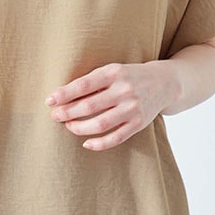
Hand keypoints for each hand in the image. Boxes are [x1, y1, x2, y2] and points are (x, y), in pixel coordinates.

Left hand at [45, 60, 178, 150]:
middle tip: (55, 116)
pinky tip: (86, 143)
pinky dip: (99, 143)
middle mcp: (124, 90)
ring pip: (100, 123)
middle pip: (89, 105)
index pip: (84, 84)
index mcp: (114, 73)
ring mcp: (133, 108)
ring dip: (79, 127)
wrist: (164, 82)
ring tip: (69, 126)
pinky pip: (116, 137)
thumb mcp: (113, 70)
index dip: (65, 94)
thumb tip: (62, 95)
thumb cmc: (129, 76)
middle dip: (68, 112)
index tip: (50, 101)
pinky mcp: (139, 123)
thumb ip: (92, 81)